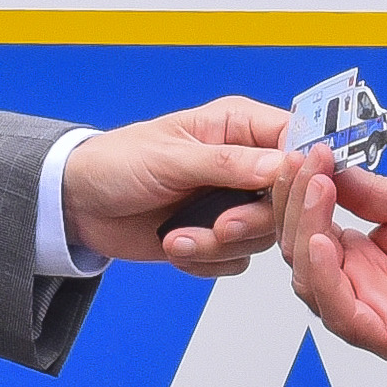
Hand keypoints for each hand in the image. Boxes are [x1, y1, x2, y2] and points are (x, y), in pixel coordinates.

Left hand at [62, 96, 295, 275]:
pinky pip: (237, 259)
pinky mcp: (216, 235)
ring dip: (219, 244)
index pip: (297, 141)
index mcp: (237, 127)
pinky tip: (175, 245)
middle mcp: (242, 164)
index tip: (303, 193)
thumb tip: (282, 165)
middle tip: (220, 226)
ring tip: (178, 237)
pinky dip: (205, 260)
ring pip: (263, 235)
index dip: (308, 169)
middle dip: (254, 220)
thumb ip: (228, 163)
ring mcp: (231, 202)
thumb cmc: (116, 162)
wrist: (78, 204)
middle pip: (288, 199)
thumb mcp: (170, 158)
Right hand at [277, 158, 386, 363]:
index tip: (303, 153)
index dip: (299, 190)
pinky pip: (339, 310)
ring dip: (305, 230)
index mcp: (360, 258)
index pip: (308, 225)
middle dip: (295, 203)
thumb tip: (325, 167)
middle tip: (304, 165)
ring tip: (316, 190)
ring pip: (310, 280)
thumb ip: (368, 192)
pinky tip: (320, 240)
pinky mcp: (384, 335)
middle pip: (299, 251)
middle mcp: (357, 286)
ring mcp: (368, 312)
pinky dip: (322, 275)